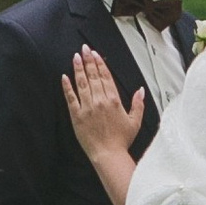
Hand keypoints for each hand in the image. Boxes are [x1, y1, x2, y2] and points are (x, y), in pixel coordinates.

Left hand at [61, 43, 140, 172]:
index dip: (100, 64)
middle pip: (93, 76)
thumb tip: (141, 90)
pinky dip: (67, 87)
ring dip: (78, 69)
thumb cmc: (121, 140)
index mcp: (114, 101)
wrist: (108, 155)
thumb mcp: (135, 122)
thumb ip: (138, 104)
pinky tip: (64, 77)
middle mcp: (100, 101)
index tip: (95, 54)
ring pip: (82, 83)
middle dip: (88, 61)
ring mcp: (87, 108)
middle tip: (84, 49)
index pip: (106, 77)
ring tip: (75, 57)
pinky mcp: (77, 116)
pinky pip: (71, 98)